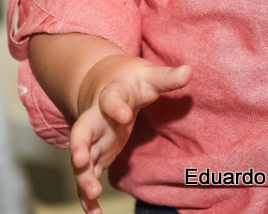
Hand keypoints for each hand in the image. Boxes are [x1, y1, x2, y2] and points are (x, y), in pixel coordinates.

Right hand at [70, 56, 191, 212]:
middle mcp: (96, 119)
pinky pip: (87, 175)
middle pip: (82, 132)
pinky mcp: (96, 155)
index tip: (124, 113)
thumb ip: (167, 78)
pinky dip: (86, 195)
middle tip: (80, 162)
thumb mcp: (149, 76)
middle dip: (78, 147)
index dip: (116, 105)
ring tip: (91, 196)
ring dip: (83, 177)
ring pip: (81, 159)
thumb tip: (189, 71)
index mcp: (111, 95)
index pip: (111, 99)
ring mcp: (93, 139)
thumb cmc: (131, 81)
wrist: (105, 83)